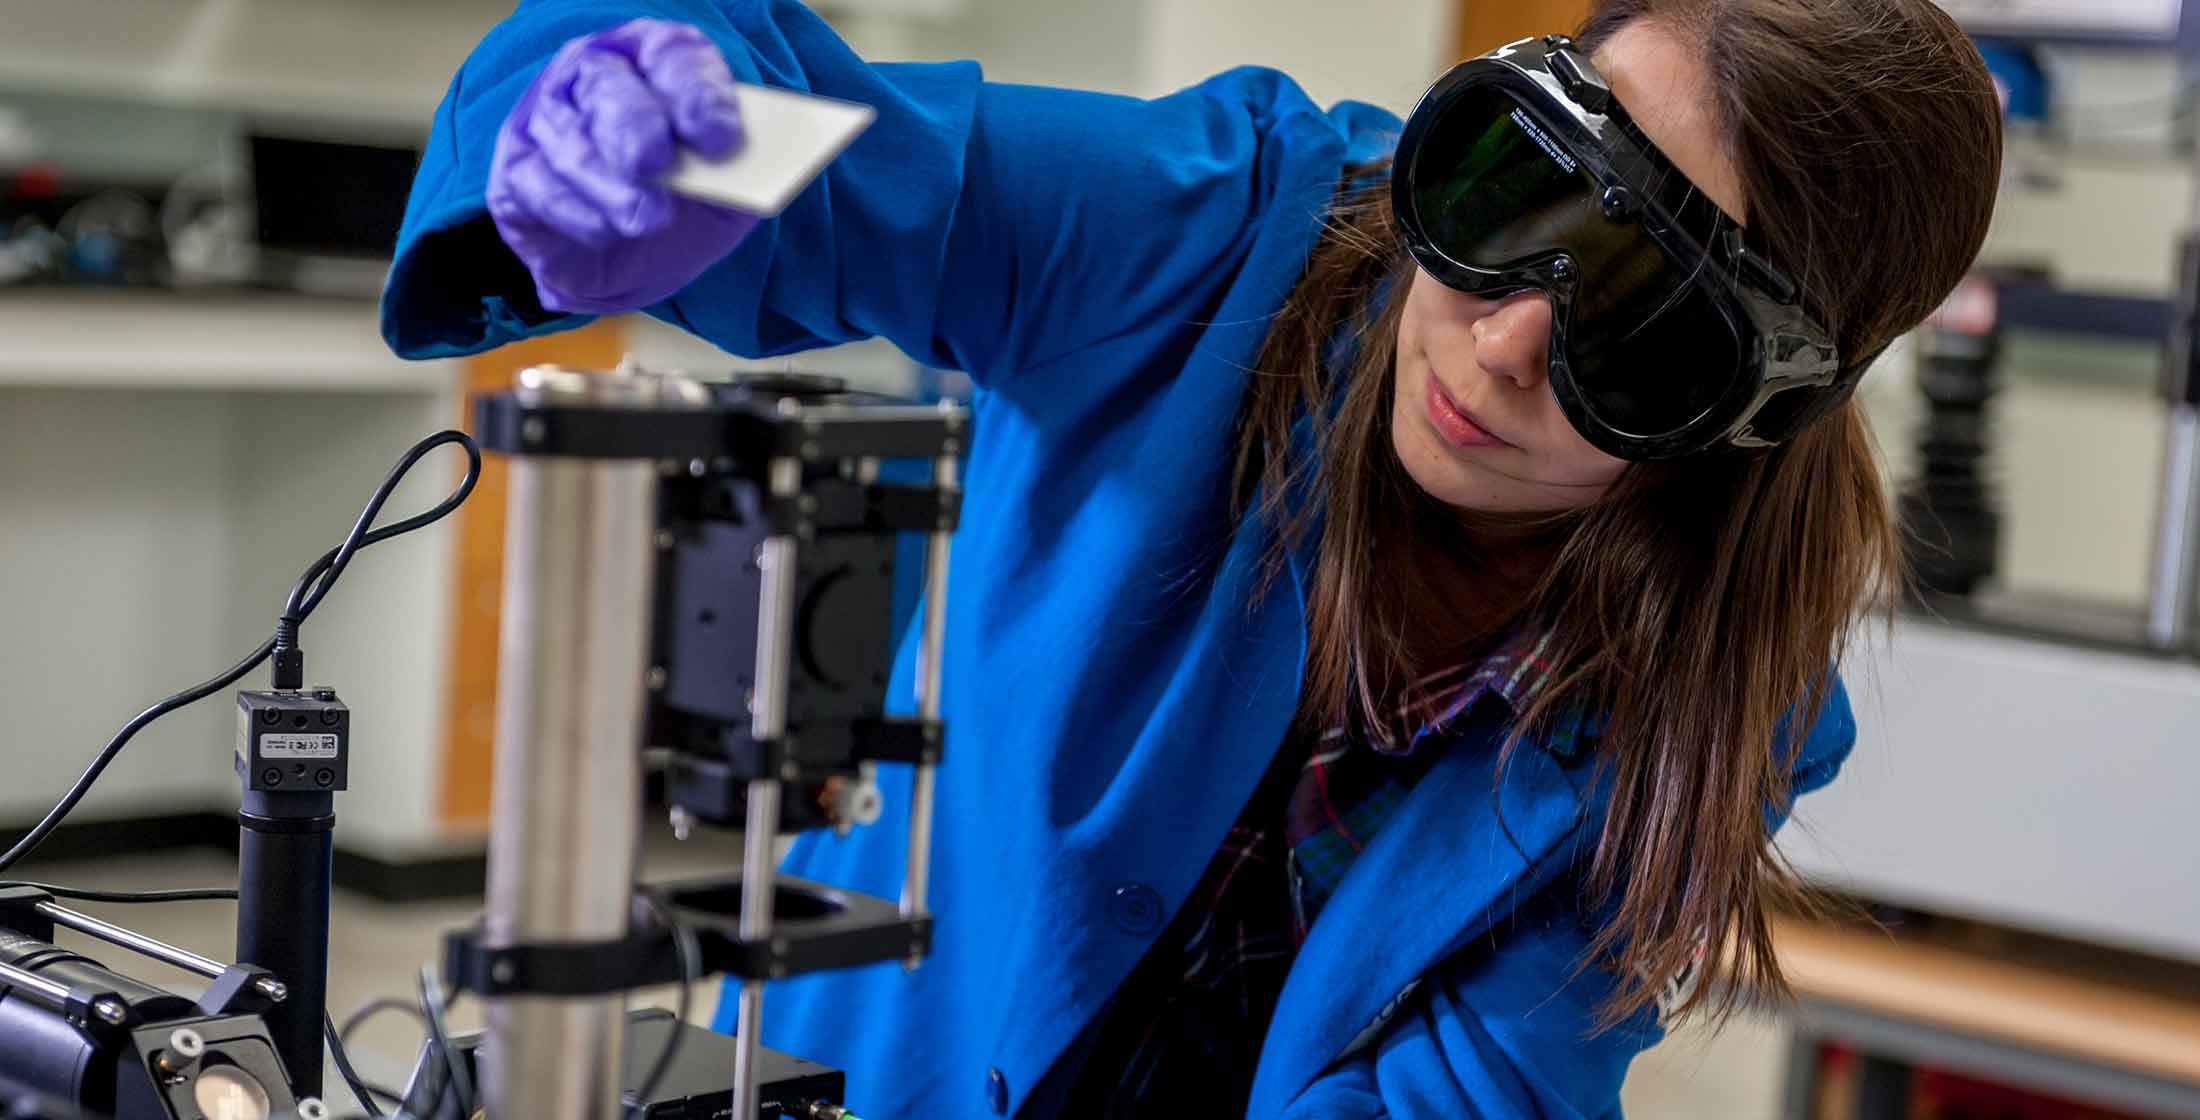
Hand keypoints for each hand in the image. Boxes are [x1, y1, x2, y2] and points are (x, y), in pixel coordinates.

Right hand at [487, 19, 759, 314]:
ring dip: (609, 186)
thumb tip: (747, 168)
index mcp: (651, 61)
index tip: (722, 138)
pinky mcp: (517, 176)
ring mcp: (546, 123)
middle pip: (606, 88)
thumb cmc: (686, 202)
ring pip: (570, 145)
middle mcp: (590, 78)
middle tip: (657, 164)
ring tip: (647, 219)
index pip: (670, 54)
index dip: (696, 92)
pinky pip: (537, 189)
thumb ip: (740, 170)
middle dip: (635, 128)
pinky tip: (608, 232)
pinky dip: (577, 215)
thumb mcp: (727, 185)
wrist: (641, 262)